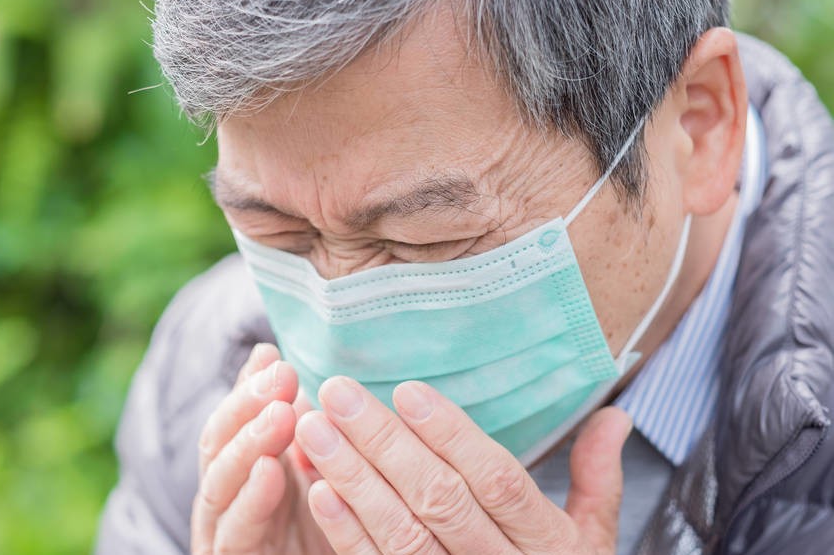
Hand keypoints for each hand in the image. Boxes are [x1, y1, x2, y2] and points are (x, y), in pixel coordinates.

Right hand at [190, 343, 333, 554]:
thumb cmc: (322, 533)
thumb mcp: (315, 472)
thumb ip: (297, 424)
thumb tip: (274, 356)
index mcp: (243, 470)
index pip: (234, 421)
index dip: (248, 387)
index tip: (274, 355)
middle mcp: (226, 499)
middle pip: (220, 445)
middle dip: (247, 406)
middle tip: (281, 376)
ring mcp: (224, 533)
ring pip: (220, 484)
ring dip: (248, 445)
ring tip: (279, 415)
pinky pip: (236, 533)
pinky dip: (251, 500)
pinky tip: (270, 471)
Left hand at [295, 377, 631, 553]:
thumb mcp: (593, 539)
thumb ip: (598, 478)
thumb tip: (615, 416)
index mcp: (551, 545)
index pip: (500, 481)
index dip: (453, 435)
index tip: (407, 390)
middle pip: (440, 500)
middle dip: (384, 442)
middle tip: (337, 389)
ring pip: (401, 535)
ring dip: (353, 479)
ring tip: (314, 428)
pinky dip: (346, 533)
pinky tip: (319, 490)